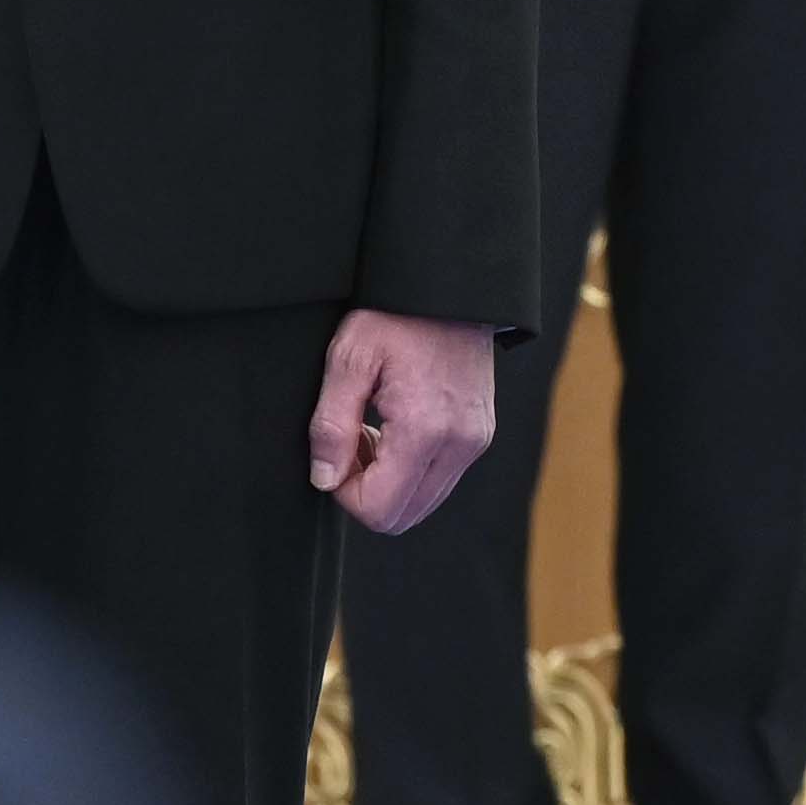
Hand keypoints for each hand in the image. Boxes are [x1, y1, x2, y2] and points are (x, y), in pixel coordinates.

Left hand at [309, 311, 496, 534]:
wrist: (452, 287)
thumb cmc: (397, 315)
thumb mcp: (349, 359)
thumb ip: (331, 426)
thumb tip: (325, 480)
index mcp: (425, 429)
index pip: (379, 510)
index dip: (344, 493)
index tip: (335, 453)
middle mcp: (460, 444)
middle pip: (403, 517)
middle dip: (367, 492)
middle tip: (352, 442)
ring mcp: (476, 441)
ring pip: (422, 503)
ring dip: (389, 482)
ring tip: (374, 431)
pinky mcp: (480, 435)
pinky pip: (440, 480)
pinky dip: (412, 469)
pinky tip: (397, 427)